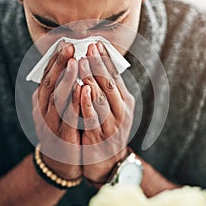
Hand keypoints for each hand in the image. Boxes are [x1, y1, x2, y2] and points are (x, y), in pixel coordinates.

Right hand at [32, 41, 81, 179]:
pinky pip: (69, 118)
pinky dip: (75, 103)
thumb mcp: (59, 109)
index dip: (55, 60)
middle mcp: (43, 111)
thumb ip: (63, 91)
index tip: (65, 43)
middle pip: (50, 84)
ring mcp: (51, 125)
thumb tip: (73, 66)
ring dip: (66, 80)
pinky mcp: (63, 137)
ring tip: (75, 63)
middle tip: (69, 47)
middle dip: (59, 65)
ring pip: (57, 99)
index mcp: (42, 103)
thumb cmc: (63, 130)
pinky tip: (84, 90)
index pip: (47, 77)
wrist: (61, 162)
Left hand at [79, 42, 134, 183]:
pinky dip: (87, 102)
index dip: (106, 59)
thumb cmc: (107, 131)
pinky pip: (93, 117)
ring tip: (82, 62)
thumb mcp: (112, 109)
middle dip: (99, 64)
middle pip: (110, 83)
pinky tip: (81, 88)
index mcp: (124, 101)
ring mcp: (112, 125)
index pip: (115, 76)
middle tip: (89, 47)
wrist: (107, 163)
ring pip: (102, 98)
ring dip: (92, 78)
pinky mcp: (100, 137)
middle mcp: (121, 111)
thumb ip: (106, 90)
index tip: (97, 43)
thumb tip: (97, 65)